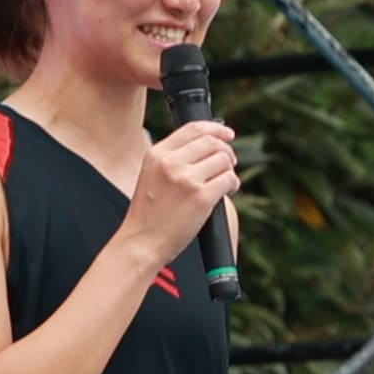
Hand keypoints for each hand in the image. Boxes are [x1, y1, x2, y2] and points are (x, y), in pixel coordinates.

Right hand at [121, 119, 238, 271]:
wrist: (140, 244)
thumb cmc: (147, 216)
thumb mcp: (150, 177)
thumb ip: (171, 159)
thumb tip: (207, 146)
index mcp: (156, 155)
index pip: (193, 129)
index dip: (215, 129)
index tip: (227, 135)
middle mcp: (171, 163)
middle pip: (212, 142)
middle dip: (226, 151)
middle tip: (229, 163)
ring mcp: (186, 179)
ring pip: (223, 160)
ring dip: (229, 170)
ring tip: (224, 182)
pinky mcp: (201, 197)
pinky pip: (229, 179)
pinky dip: (233, 185)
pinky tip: (227, 192)